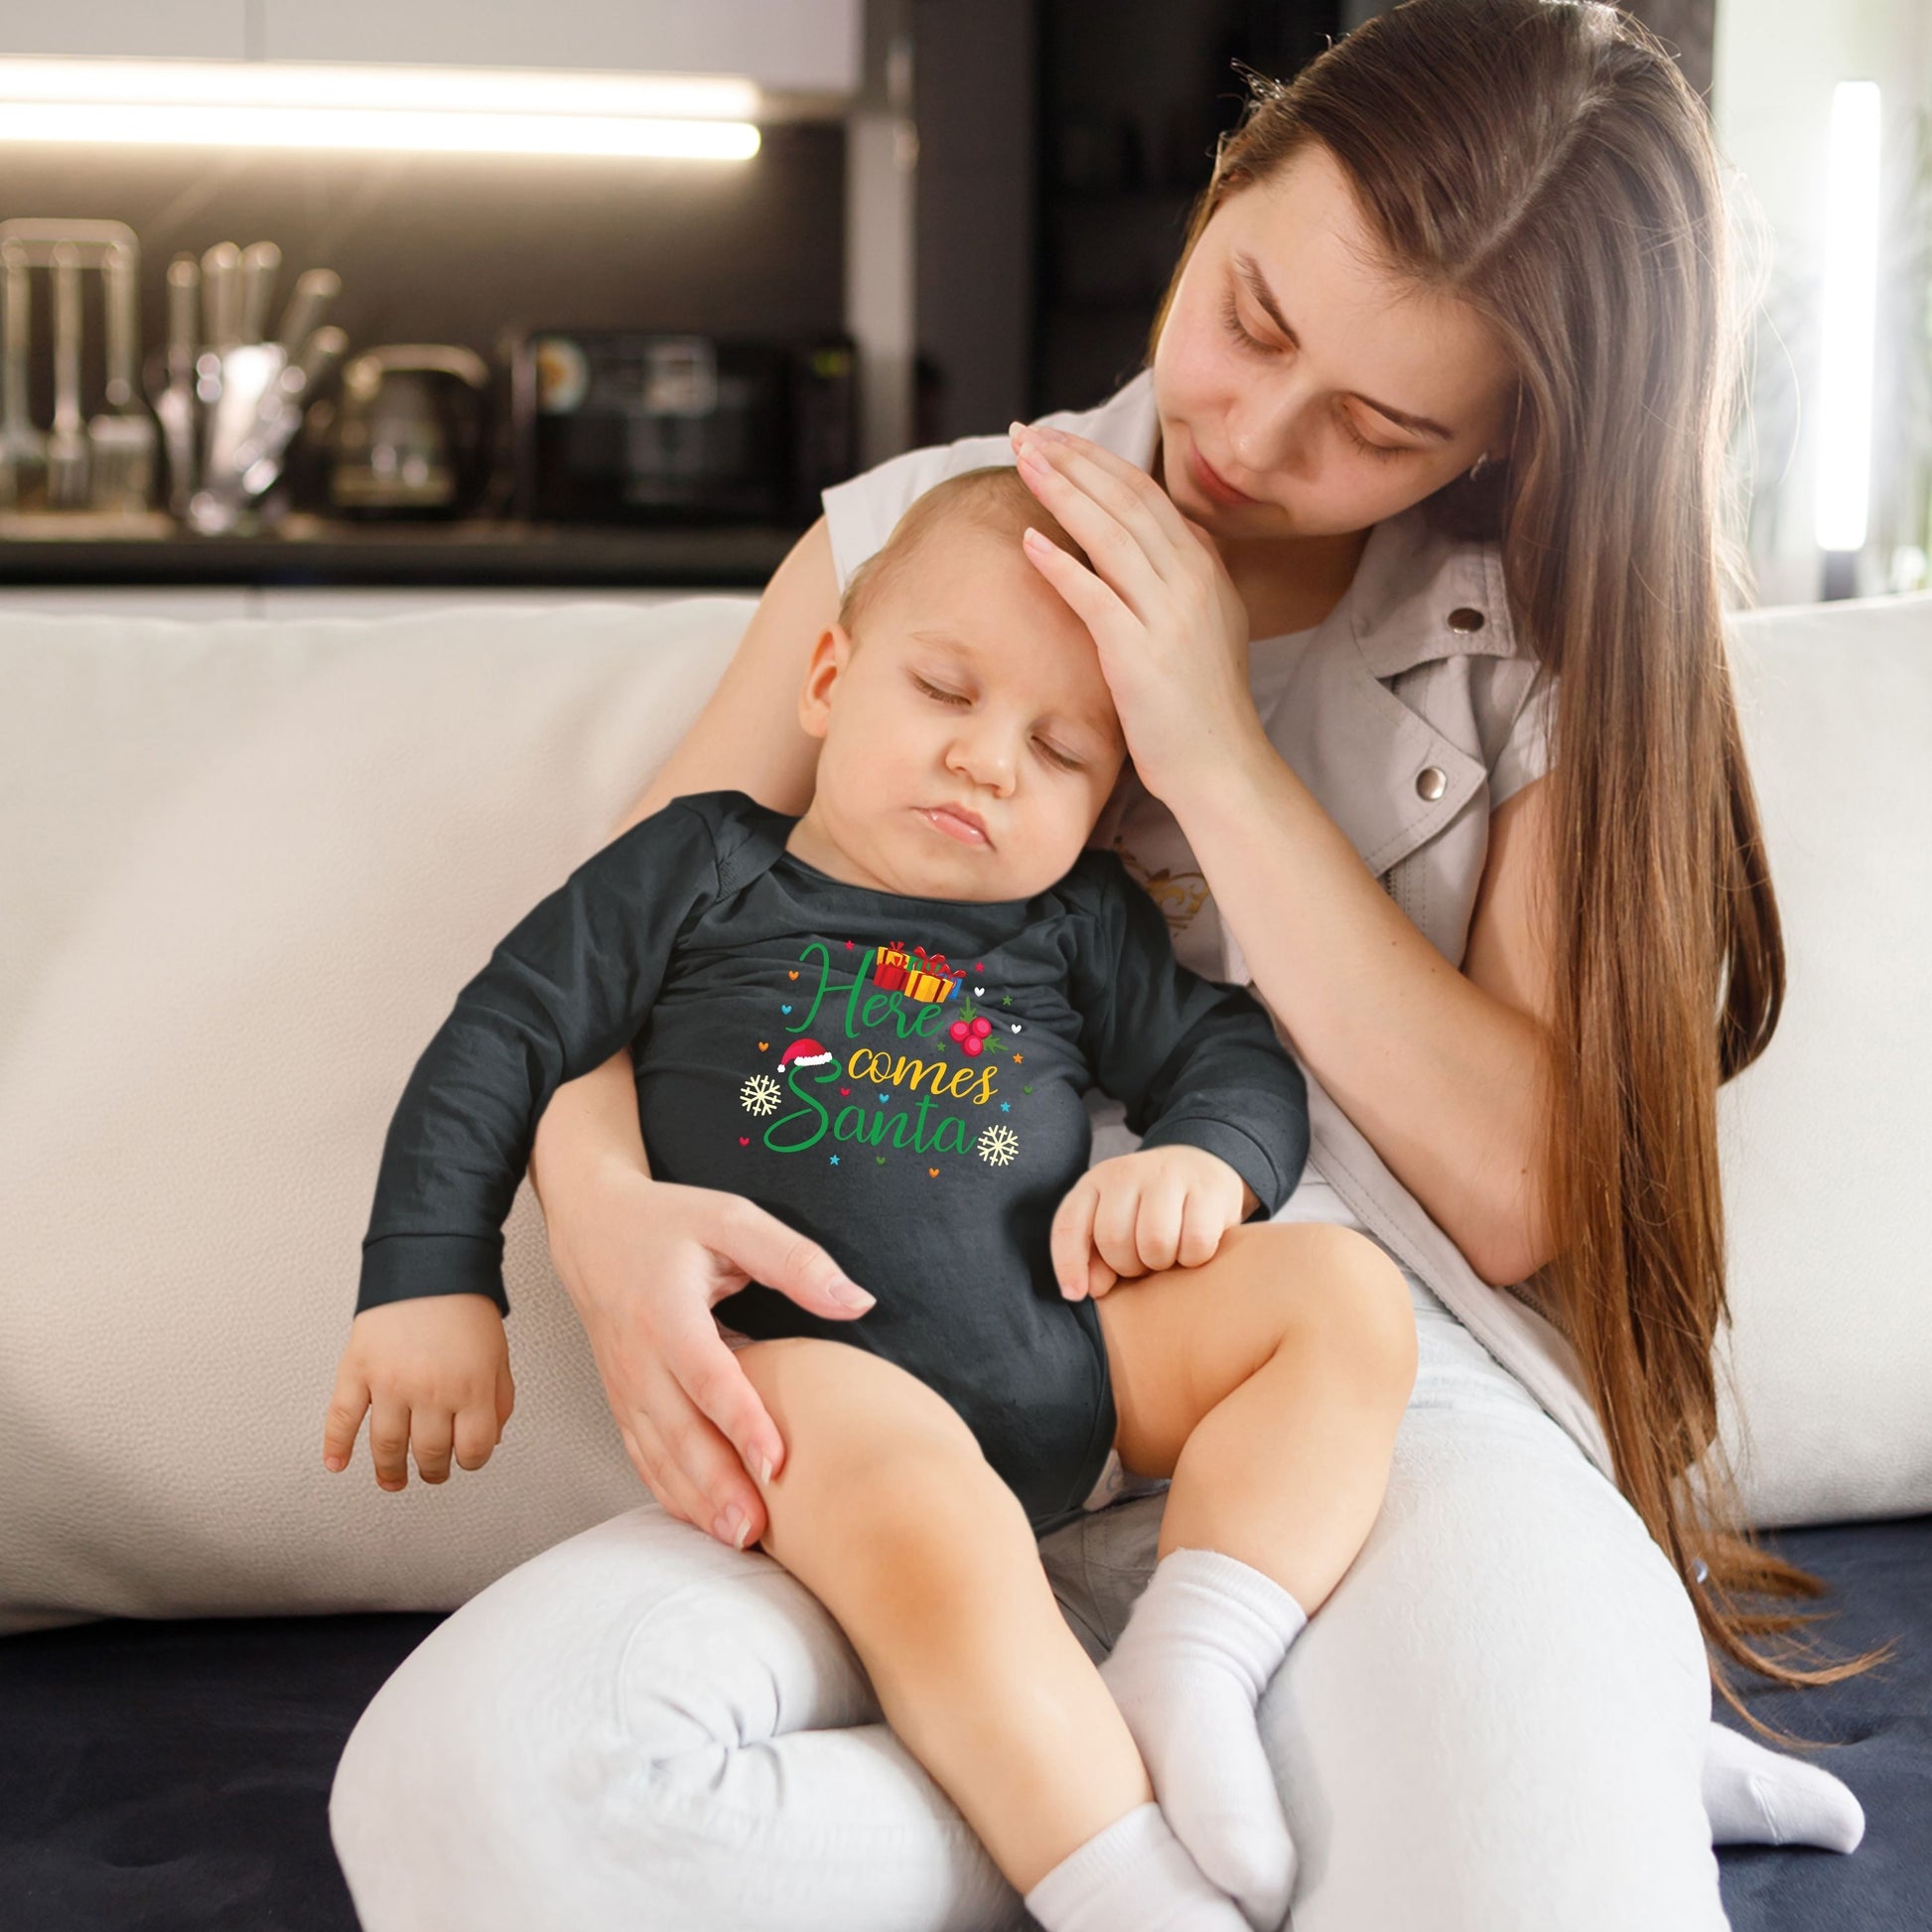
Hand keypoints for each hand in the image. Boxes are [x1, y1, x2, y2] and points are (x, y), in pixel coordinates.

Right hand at [322, 1293, 513, 1489]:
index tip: (465, 1460)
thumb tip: (490, 1438)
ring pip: (386, 1446)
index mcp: (470, 1387)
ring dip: (390, 1471)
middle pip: (428, 1453)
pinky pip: (342, 1417)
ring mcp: (390, 1382)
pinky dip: (336, 1445)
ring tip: (393, 1479)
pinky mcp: (358, 1369)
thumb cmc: (465, 1306)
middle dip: (432, 1470)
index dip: (470, 1461)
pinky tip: (337, 1463)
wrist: (429, 1262)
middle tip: (430, 1473)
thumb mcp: (498, 1355)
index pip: (472, 1450)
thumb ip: (498, 1400)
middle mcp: (430, 1390)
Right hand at [543, 1166, 875, 1549]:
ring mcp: (624, 1384)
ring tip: (738, 1538)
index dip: (741, 1422)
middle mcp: (638, 1356)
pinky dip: (669, 1491)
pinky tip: (701, 1519)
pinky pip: (642, 1455)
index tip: (778, 1463)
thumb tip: (859, 1300)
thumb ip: (796, 1260)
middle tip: (757, 1530)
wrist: (591, 1224)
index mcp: (666, 1311)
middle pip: (678, 1432)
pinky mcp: (621, 1399)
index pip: (706, 1376)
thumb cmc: (670, 1222)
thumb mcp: (734, 1220)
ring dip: (694, 1500)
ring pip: (657, 1454)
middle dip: (717, 1485)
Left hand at [1008, 420, 1259, 800]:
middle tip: (1025, 434)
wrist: (1223, 766)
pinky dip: (1062, 565)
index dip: (1095, 460)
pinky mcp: (1142, 654)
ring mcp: (1170, 614)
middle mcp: (1192, 580)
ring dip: (1063, 492)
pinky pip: (1097, 597)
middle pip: (1125, 500)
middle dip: (1072, 460)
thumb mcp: (1199, 626)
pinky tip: (1029, 541)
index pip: (1145, 493)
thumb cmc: (1199, 706)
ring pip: (1111, 535)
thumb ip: (1173, 581)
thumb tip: (1136, 546)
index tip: (1053, 439)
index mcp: (1204, 567)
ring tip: (1023, 463)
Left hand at [1050, 1145, 1256, 1300]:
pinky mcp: (1209, 1188)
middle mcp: (1128, 1172)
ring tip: (1168, 1255)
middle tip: (1143, 1262)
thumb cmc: (1148, 1208)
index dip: (1068, 1265)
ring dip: (1161, 1263)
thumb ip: (1094, 1256)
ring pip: (1155, 1241)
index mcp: (1096, 1181)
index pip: (1069, 1225)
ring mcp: (1170, 1175)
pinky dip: (1194, 1257)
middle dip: (1128, 1265)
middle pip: (1114, 1239)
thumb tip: (1094, 1287)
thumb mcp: (1113, 1222)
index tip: (1076, 1294)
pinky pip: (1196, 1241)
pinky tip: (1194, 1248)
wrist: (1200, 1166)